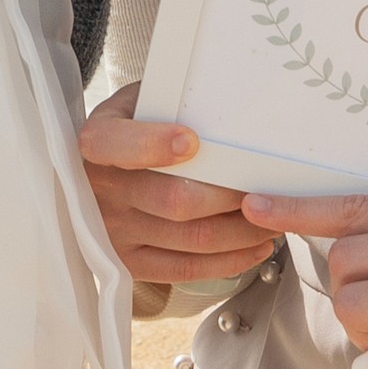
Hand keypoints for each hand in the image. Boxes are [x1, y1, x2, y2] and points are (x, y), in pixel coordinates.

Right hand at [79, 89, 274, 288]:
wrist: (105, 167)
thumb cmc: (140, 123)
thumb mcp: (144, 98)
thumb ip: (173, 102)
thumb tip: (232, 110)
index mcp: (96, 141)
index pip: (113, 145)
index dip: (152, 145)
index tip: (191, 140)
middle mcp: (98, 191)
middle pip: (175, 199)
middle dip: (232, 195)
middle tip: (265, 186)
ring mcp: (112, 232)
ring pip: (192, 238)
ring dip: (243, 230)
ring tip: (271, 216)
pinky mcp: (130, 263)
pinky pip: (187, 270)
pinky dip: (231, 260)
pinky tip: (255, 245)